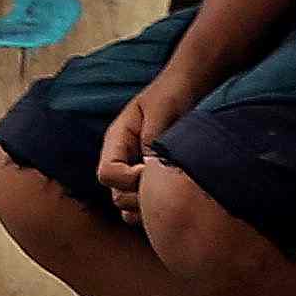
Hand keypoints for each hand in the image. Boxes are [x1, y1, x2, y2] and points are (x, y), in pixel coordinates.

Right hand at [95, 76, 195, 199]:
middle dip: (140, 196)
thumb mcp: (162, 111)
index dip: (129, 180)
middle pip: (116, 194)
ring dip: (147, 206)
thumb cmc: (173, 93)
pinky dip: (156, 209)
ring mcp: (134, 170)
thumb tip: (149, 170)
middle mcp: (121, 159)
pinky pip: (143, 206)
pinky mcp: (149, 179)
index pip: (107, 173)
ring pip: (128, 205)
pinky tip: (175, 197)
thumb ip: (152, 140)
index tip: (152, 170)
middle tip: (167, 186)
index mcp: (117, 140)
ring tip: (172, 193)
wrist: (188, 87)